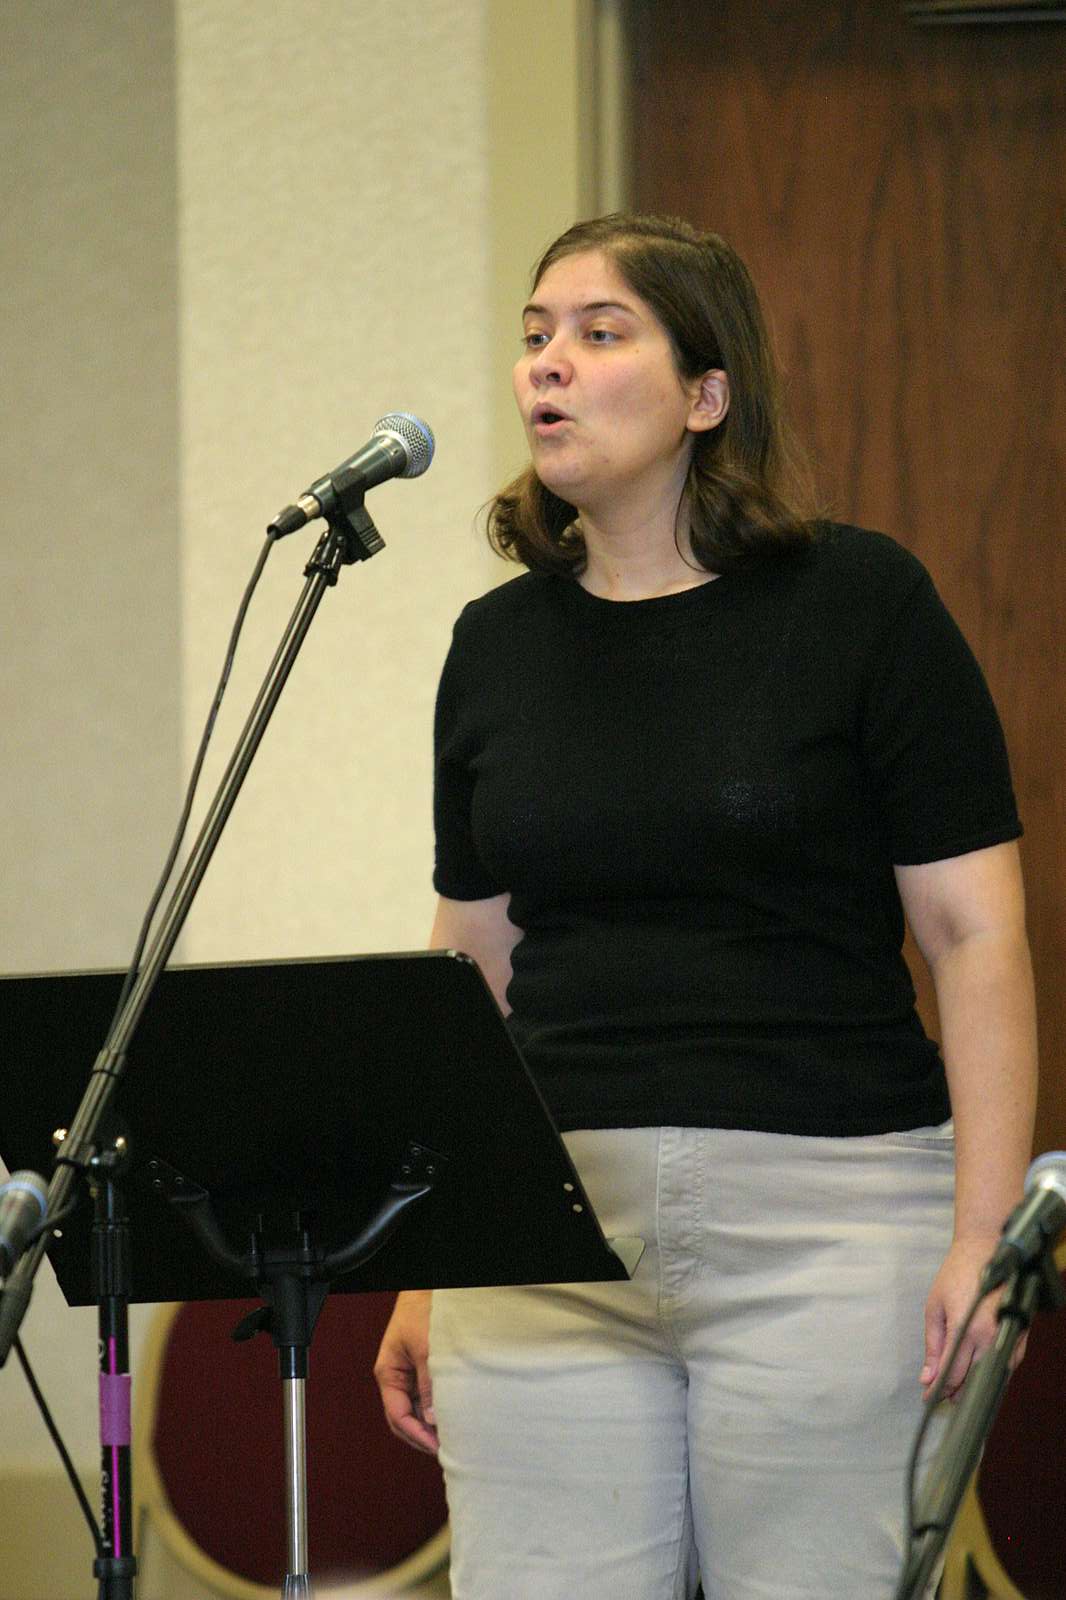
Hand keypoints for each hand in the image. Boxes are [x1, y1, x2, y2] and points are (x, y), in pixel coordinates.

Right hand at [374, 1290, 437, 1453]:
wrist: (427, 1291)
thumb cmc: (420, 1312)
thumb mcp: (426, 1350)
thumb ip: (427, 1385)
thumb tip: (431, 1418)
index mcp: (388, 1373)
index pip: (397, 1416)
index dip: (416, 1434)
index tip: (435, 1446)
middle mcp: (396, 1378)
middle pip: (403, 1418)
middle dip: (420, 1435)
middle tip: (443, 1449)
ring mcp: (408, 1376)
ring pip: (415, 1410)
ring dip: (428, 1424)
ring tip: (448, 1438)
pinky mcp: (421, 1371)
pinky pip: (424, 1398)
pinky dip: (434, 1410)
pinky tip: (448, 1418)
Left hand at [920, 1237, 1028, 1401]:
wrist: (987, 1250)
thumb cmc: (957, 1275)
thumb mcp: (935, 1306)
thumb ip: (933, 1345)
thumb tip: (928, 1376)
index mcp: (966, 1329)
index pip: (952, 1373)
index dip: (938, 1390)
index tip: (927, 1399)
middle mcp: (990, 1337)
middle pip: (973, 1380)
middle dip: (955, 1393)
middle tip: (941, 1398)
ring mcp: (1008, 1337)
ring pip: (992, 1377)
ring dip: (974, 1387)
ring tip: (957, 1391)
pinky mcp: (1020, 1335)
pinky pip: (1007, 1366)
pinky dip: (992, 1375)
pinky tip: (979, 1375)